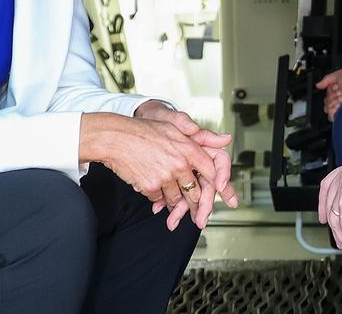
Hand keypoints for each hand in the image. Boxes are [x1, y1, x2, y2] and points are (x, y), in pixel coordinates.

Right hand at [79, 110, 232, 231]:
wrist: (115, 138)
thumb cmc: (143, 131)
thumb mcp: (174, 128)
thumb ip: (201, 136)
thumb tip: (226, 139)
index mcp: (188, 148)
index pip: (212, 170)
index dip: (221, 185)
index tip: (226, 197)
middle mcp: (180, 164)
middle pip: (195, 190)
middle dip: (196, 202)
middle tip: (199, 214)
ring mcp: (165, 177)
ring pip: (177, 197)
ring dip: (174, 200)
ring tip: (167, 195)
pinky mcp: (151, 186)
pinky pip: (159, 199)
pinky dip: (157, 197)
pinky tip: (151, 187)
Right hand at [315, 68, 341, 120]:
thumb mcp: (341, 74)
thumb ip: (328, 78)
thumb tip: (318, 85)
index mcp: (341, 89)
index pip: (328, 90)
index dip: (330, 89)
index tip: (336, 88)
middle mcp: (340, 98)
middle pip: (326, 99)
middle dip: (331, 97)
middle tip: (340, 96)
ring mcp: (340, 108)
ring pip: (327, 108)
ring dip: (332, 104)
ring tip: (340, 102)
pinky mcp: (340, 116)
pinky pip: (330, 116)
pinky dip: (333, 112)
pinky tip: (339, 108)